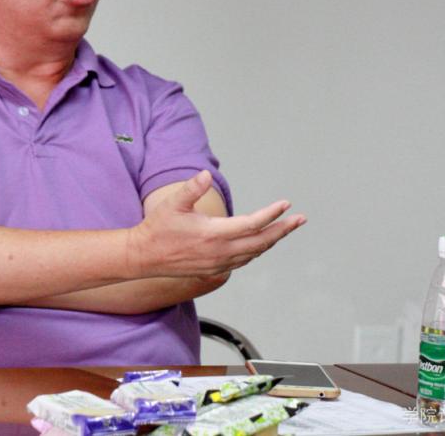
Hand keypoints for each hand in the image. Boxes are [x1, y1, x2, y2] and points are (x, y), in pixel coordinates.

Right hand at [128, 170, 304, 277]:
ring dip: (272, 241)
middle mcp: (220, 251)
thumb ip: (191, 189)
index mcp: (213, 233)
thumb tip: (204, 174)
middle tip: (300, 220)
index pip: (252, 224)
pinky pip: (243, 260)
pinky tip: (260, 243)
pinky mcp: (214, 269)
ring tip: (284, 229)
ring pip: (254, 253)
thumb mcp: (172, 204)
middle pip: (261, 242)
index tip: (285, 204)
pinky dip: (256, 250)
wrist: (144, 257)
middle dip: (283, 230)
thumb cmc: (158, 228)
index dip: (271, 214)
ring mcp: (219, 263)